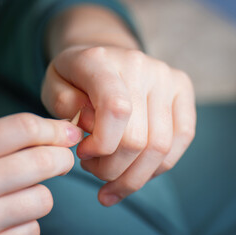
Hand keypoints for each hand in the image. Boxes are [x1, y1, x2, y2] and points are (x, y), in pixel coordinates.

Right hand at [0, 113, 81, 234]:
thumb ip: (3, 139)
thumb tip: (58, 132)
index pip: (23, 128)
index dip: (54, 129)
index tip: (68, 132)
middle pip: (43, 162)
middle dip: (63, 158)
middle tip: (61, 159)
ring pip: (43, 199)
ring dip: (40, 194)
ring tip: (19, 194)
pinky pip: (32, 230)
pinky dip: (27, 222)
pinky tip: (6, 219)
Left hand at [42, 45, 195, 205]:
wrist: (103, 57)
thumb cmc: (74, 79)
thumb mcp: (52, 87)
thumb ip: (63, 104)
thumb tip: (92, 126)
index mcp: (99, 60)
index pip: (116, 109)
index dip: (102, 144)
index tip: (83, 154)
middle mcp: (139, 64)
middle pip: (138, 138)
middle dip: (112, 170)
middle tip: (93, 169)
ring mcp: (165, 76)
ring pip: (162, 146)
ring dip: (134, 176)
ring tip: (111, 175)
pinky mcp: (182, 88)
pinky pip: (182, 138)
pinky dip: (157, 166)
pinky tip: (135, 172)